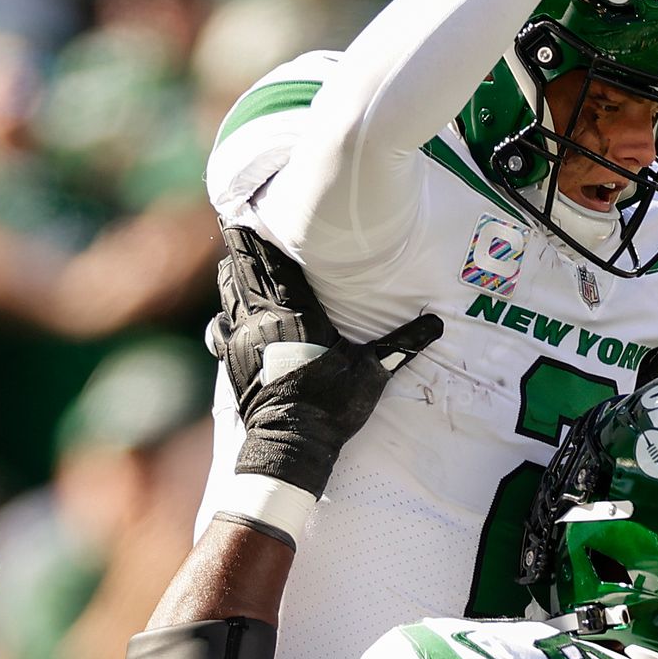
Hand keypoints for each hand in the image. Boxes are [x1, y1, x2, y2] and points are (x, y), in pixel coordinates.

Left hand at [210, 227, 440, 494]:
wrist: (288, 445)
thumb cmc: (330, 408)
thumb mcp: (370, 375)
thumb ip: (401, 345)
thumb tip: (437, 323)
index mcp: (298, 315)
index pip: (277, 265)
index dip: (265, 239)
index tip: (256, 214)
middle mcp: (264, 319)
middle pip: (248, 271)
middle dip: (244, 246)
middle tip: (238, 221)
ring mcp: (242, 338)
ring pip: (230, 292)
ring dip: (234, 273)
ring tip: (235, 254)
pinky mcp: (230, 359)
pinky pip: (220, 324)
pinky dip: (224, 309)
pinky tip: (227, 306)